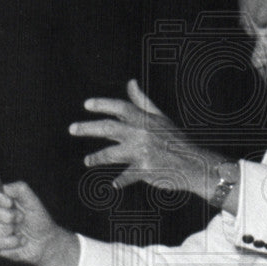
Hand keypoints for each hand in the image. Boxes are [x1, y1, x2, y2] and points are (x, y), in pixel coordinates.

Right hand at [0, 181, 79, 265]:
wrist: (45, 241)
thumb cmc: (38, 219)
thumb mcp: (33, 201)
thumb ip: (19, 189)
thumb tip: (4, 187)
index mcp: (1, 200)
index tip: (10, 203)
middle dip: (8, 216)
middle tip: (21, 218)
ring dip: (9, 230)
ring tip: (20, 231)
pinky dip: (12, 242)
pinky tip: (19, 241)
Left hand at [70, 79, 218, 194]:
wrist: (194, 163)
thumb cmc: (175, 140)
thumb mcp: (160, 117)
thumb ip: (142, 101)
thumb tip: (130, 82)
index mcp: (144, 120)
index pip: (120, 107)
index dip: (102, 104)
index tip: (86, 105)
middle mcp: (141, 133)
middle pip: (109, 128)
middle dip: (88, 128)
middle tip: (72, 129)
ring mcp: (142, 152)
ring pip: (112, 153)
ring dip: (97, 157)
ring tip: (87, 161)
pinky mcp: (146, 169)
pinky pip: (128, 176)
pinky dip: (121, 180)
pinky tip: (113, 184)